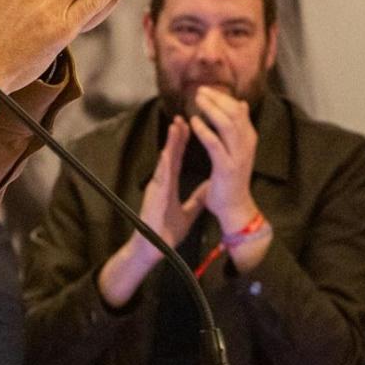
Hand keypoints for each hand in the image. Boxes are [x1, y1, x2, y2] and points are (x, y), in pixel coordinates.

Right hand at [99, 117, 206, 307]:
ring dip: (171, 143)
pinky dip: (164, 162)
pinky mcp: (155, 194)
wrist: (155, 248)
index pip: (178, 158)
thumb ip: (197, 200)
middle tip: (182, 116)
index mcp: (169, 184)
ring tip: (176, 125)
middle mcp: (162, 181)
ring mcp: (158, 186)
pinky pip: (161, 175)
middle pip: (171, 153)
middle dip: (177, 135)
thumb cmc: (167, 232)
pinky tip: (168, 150)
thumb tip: (209, 189)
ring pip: (165, 159)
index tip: (188, 126)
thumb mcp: (188, 213)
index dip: (182, 142)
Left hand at [189, 87, 259, 228]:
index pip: (239, 111)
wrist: (234, 209)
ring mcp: (238, 156)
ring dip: (212, 109)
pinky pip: (215, 144)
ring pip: (227, 125)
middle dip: (217, 99)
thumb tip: (241, 105)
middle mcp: (246, 146)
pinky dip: (205, 130)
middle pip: (235, 113)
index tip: (209, 88)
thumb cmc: (232, 180)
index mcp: (248, 140)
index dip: (224, 97)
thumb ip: (238, 128)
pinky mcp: (227, 167)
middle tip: (201, 90)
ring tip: (197, 100)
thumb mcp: (238, 150)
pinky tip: (194, 121)